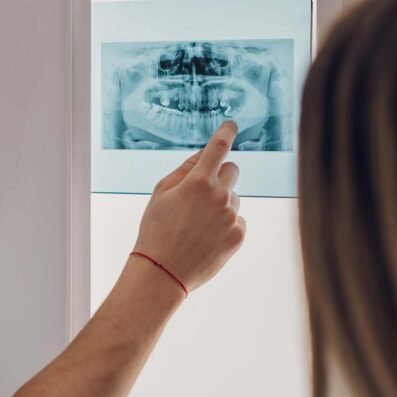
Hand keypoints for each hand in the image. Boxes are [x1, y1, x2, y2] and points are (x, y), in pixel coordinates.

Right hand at [132, 121, 246, 292]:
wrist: (163, 272)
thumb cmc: (157, 229)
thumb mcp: (161, 193)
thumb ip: (185, 169)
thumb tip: (204, 155)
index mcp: (199, 181)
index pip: (219, 147)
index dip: (226, 132)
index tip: (231, 125)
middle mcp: (220, 196)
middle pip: (232, 170)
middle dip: (220, 175)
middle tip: (201, 193)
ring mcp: (232, 216)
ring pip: (233, 198)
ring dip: (221, 204)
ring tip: (197, 225)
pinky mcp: (239, 235)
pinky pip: (237, 220)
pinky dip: (225, 224)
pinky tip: (206, 237)